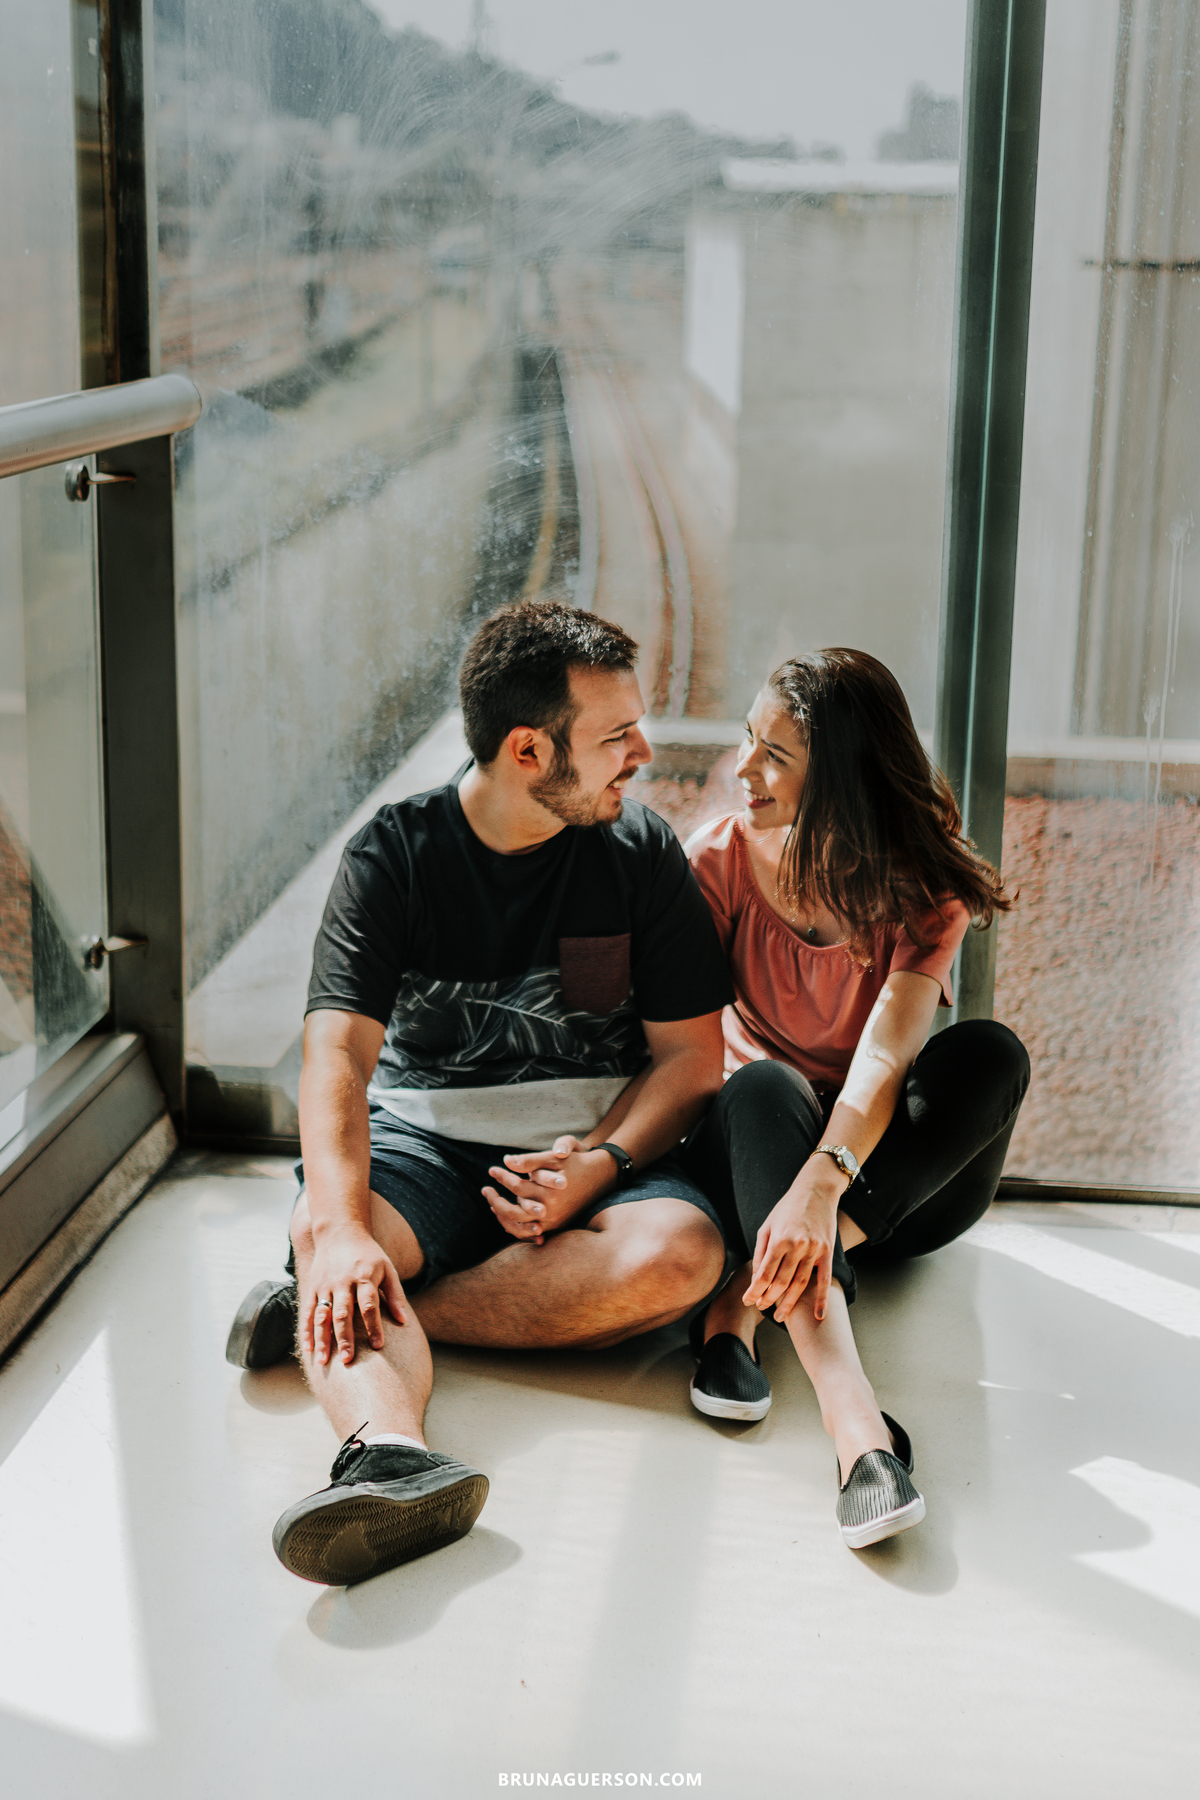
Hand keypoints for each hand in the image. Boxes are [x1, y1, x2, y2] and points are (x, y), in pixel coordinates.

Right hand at [304, 1223, 406, 1366]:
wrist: (340, 1232)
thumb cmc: (369, 1254)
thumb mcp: (387, 1269)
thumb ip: (395, 1295)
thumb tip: (404, 1321)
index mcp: (364, 1278)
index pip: (369, 1305)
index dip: (374, 1326)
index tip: (378, 1346)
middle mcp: (343, 1282)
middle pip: (343, 1314)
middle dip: (345, 1338)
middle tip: (348, 1361)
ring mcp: (325, 1285)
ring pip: (322, 1316)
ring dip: (322, 1339)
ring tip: (323, 1362)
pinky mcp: (313, 1287)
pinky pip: (308, 1312)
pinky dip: (307, 1331)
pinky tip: (308, 1349)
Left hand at [483, 1136, 615, 1241]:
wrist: (600, 1177)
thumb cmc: (574, 1162)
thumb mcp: (553, 1157)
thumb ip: (530, 1160)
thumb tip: (507, 1160)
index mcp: (550, 1192)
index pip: (517, 1187)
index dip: (502, 1177)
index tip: (492, 1169)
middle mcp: (552, 1210)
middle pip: (514, 1212)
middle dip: (496, 1201)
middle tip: (485, 1189)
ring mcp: (554, 1221)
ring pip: (519, 1226)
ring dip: (502, 1215)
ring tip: (492, 1202)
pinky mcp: (556, 1226)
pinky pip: (529, 1232)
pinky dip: (515, 1224)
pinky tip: (505, 1214)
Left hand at [742, 1167, 844, 1323]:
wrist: (816, 1190)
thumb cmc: (788, 1207)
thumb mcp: (768, 1225)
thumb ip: (761, 1252)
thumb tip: (757, 1277)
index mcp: (779, 1239)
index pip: (764, 1274)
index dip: (755, 1291)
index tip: (748, 1301)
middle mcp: (797, 1246)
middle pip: (781, 1282)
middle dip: (769, 1299)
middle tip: (762, 1309)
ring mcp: (814, 1250)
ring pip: (800, 1285)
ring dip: (789, 1303)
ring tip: (780, 1316)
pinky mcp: (827, 1252)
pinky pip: (824, 1280)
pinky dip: (821, 1300)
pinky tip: (818, 1316)